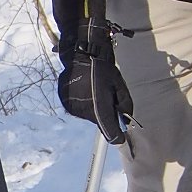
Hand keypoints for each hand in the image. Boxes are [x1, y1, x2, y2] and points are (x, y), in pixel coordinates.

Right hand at [57, 24, 131, 143]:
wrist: (82, 53)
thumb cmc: (103, 68)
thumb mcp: (120, 86)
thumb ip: (126, 106)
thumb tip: (126, 121)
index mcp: (99, 108)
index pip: (111, 134)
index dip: (118, 136)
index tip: (121, 138)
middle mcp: (84, 111)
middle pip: (99, 123)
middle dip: (105, 115)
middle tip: (108, 98)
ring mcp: (72, 107)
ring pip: (89, 116)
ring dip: (93, 109)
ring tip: (94, 90)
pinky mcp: (66, 102)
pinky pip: (79, 109)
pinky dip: (83, 103)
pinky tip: (85, 89)